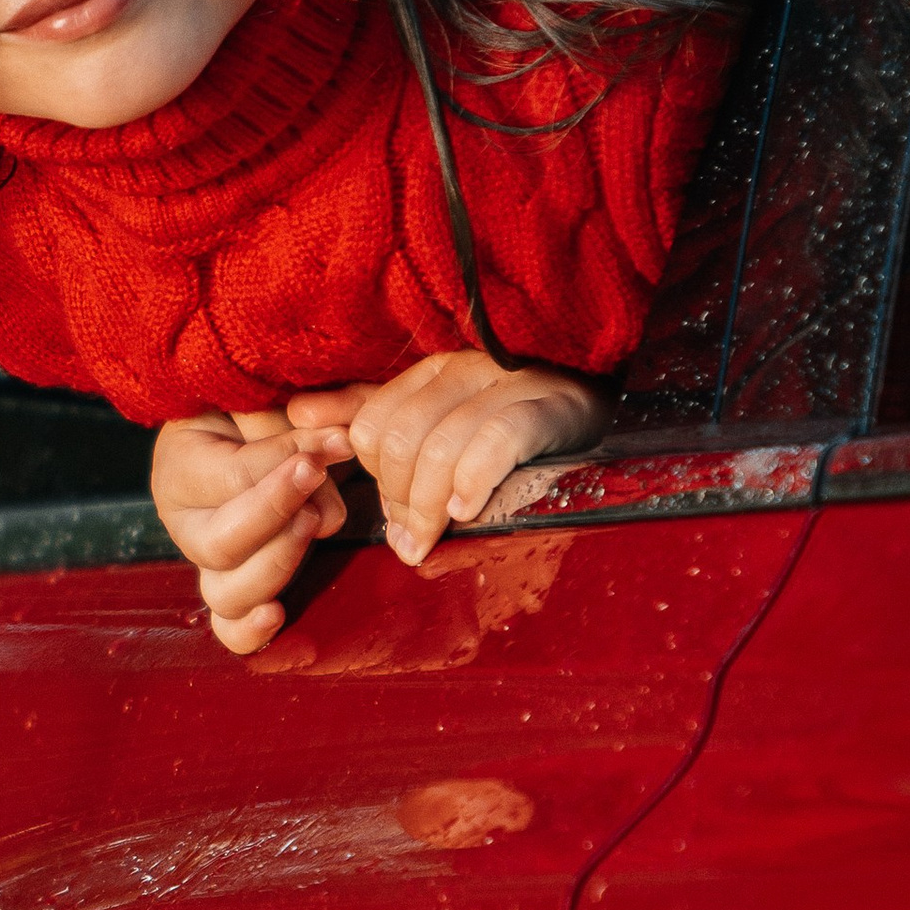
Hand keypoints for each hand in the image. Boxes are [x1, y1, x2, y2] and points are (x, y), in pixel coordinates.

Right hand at [150, 407, 352, 653]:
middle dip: (275, 513)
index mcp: (180, 464)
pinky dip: (249, 630)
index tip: (334, 441)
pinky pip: (229, 628)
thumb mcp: (264, 397)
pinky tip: (278, 615)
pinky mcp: (233, 588)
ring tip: (313, 523)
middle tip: (316, 478)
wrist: (247, 423)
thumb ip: (292, 420)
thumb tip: (338, 443)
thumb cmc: (257, 403)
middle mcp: (185, 522)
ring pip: (225, 592)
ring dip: (276, 563)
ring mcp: (209, 563)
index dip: (283, 462)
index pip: (231, 476)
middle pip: (221, 543)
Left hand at [286, 353, 607, 567]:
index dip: (374, 476)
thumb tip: (298, 414)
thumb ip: (370, 414)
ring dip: (429, 506)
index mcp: (436, 371)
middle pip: (400, 436)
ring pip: (440, 444)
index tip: (394, 512)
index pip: (373, 422)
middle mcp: (468, 368)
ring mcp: (511, 385)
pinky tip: (468, 512)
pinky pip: (497, 440)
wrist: (611, 421)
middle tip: (412, 540)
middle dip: (399, 498)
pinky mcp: (551, 408)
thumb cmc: (520, 430)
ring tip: (431, 541)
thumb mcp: (441, 419)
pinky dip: (474, 480)